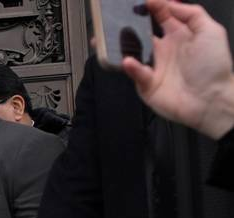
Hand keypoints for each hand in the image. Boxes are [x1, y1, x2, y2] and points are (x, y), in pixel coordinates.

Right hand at [122, 0, 233, 139]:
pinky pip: (135, 73)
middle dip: (128, 24)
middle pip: (142, 32)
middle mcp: (165, 50)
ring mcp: (155, 66)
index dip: (152, 6)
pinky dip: (131, 67)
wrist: (211, 100)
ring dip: (121, 45)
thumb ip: (191, 13)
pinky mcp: (147, 84)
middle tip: (117, 17)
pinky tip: (130, 61)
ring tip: (111, 38)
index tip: (142, 1)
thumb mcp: (211, 31)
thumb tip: (169, 3)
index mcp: (180, 35)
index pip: (161, 16)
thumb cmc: (214, 67)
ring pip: (132, 52)